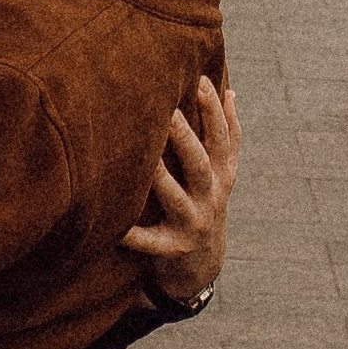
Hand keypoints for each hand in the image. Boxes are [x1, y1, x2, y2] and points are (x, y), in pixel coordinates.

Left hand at [123, 75, 238, 304]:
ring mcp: (192, 224)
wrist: (202, 267)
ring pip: (176, 198)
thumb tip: (230, 91)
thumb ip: (227, 136)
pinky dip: (133, 234)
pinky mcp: (171, 249)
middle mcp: (211, 198)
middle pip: (199, 165)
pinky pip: (150, 241)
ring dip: (160, 179)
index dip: (214, 111)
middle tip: (168, 113)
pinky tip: (117, 226)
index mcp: (222, 176)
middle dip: (185, 139)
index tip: (200, 81)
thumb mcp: (223, 174)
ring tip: (145, 159)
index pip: (222, 139)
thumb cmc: (205, 205)